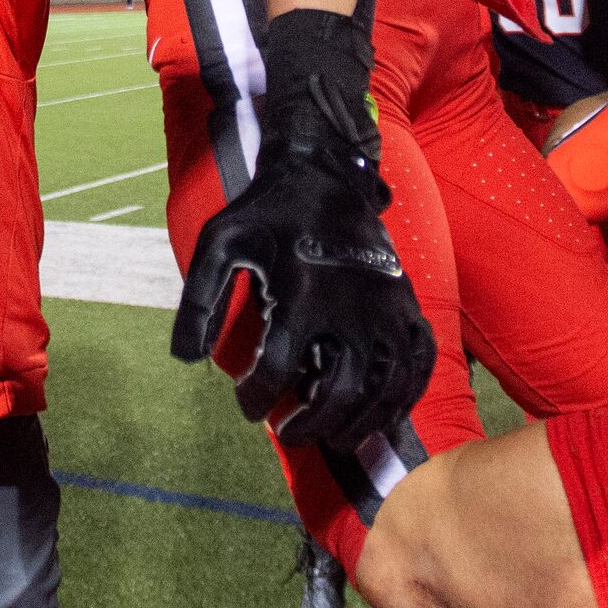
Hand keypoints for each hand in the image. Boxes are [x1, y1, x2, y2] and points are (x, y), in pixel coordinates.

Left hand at [171, 11, 434, 447]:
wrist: (325, 171)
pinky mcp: (408, 303)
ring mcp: (386, 306)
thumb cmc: (266, 211)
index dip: (257, 400)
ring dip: (359, 422)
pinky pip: (420, 361)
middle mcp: (350, 306)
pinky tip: (385, 413)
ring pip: (385, 386)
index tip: (247, 406)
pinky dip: (407, 395)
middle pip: (340, 391)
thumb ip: (199, 301)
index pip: (279, 370)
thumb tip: (186, 359)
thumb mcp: (220, 244)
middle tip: (290, 431)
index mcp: (300, 292)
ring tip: (334, 435)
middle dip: (312, 424)